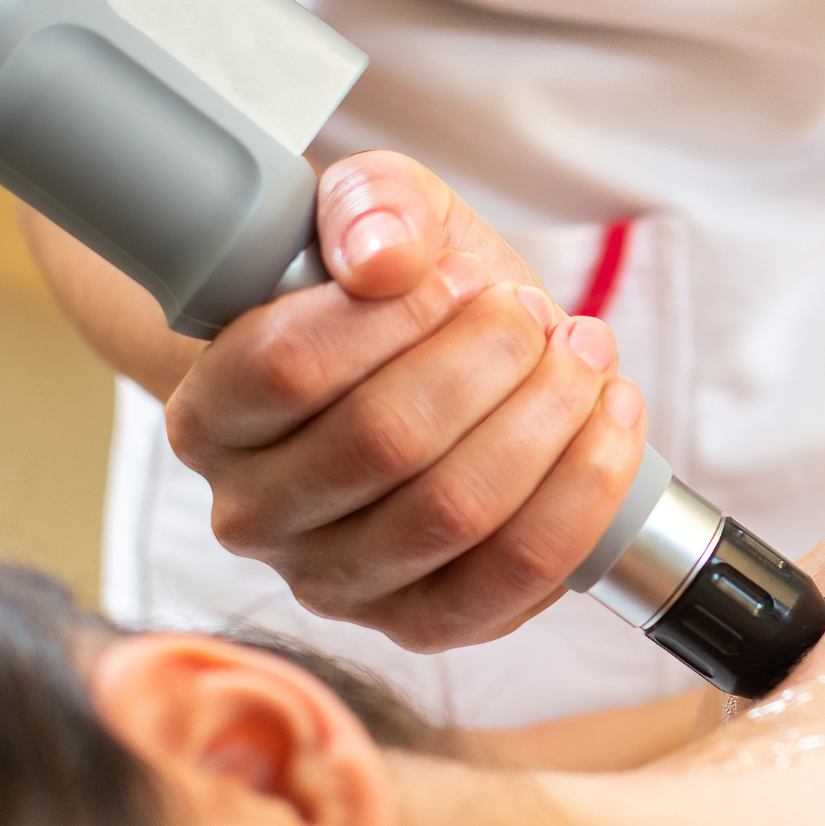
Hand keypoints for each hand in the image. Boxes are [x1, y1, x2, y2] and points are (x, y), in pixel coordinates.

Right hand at [166, 151, 648, 651]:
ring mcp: (337, 583)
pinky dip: (584, 489)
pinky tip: (611, 417)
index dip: (399, 315)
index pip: (288, 367)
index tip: (465, 274)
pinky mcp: (424, 623)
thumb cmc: (391, 294)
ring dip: (549, 416)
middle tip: (533, 313)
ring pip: (456, 511)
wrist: (428, 368)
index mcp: (213, 415)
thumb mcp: (374, 213)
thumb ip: (368, 202)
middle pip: (386, 441)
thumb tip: (382, 258)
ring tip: (582, 353)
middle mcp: (255, 516)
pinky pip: (516, 574)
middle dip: (492, 359)